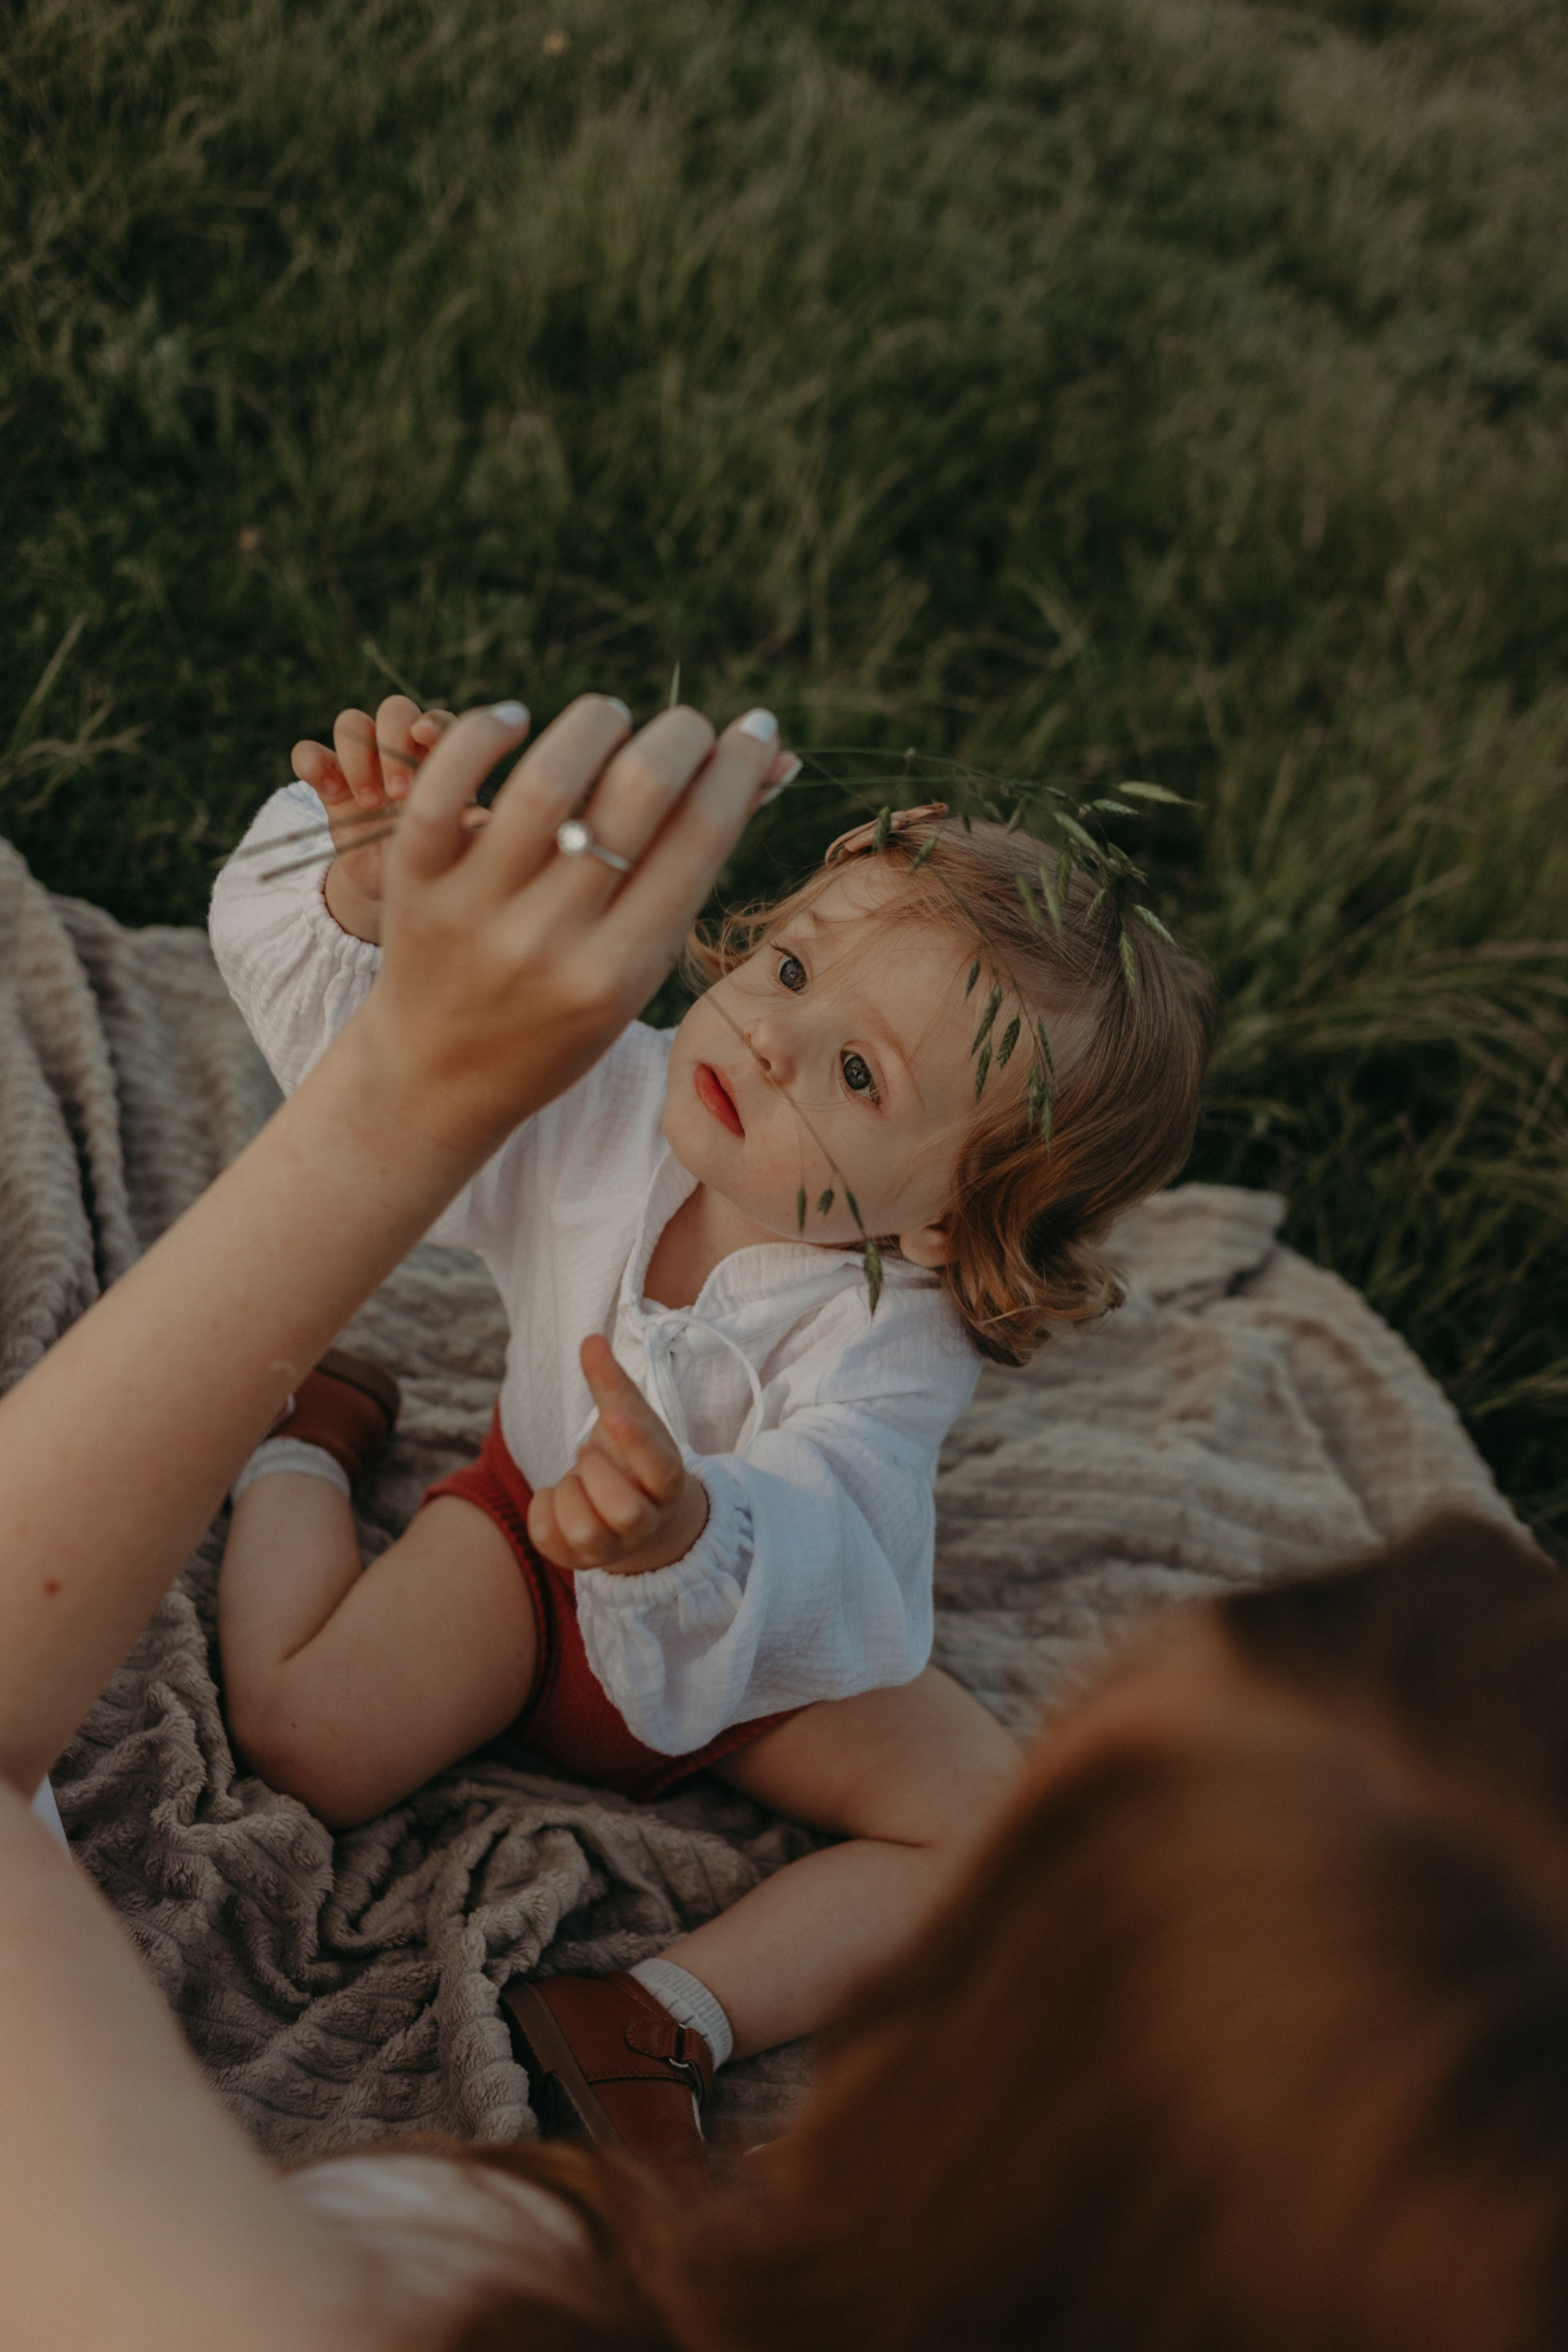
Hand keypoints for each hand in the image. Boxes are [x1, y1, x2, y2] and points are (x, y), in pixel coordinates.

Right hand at [293, 694, 455, 943]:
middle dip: (394, 742)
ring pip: (352, 722)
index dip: (433, 722)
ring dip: (358, 756)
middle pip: (394, 709)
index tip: (426, 740)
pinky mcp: (328, 782)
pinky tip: (329, 790)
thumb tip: (491, 819)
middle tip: (401, 793)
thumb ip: (473, 827)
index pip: (439, 720)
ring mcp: (362, 764)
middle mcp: (401, 753)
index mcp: (440, 760)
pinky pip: (308, 751)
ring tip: (370, 803)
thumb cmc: (434, 862)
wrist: (391, 889)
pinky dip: (313, 761)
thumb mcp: (457, 849)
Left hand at [343, 691, 793, 1166]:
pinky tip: (517, 721)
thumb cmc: (561, 1014)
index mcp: (621, 971)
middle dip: (681, 735)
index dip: (740, 766)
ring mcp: (477, 910)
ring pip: (548, 779)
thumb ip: (691, 868)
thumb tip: (774, 764)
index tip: (755, 729)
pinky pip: (443, 787)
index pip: (700, 836)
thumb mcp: (637, 965)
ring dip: (596, 723)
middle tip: (687, 726)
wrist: (441, 1077)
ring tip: (609, 718)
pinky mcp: (413, 882)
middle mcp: (552, 940)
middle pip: (636, 794)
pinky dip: (483, 734)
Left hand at [527, 1336, 708, 1574]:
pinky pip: (549, 1539)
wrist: (635, 1515)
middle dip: (597, 1475)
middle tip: (589, 1453)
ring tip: (575, 1477)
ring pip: (586, 1533)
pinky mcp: (575, 1559)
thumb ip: (610, 1383)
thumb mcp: (629, 1418)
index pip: (661, 1469)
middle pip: (625, 1512)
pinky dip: (543, 1509)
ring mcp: (612, 1548)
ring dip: (570, 1493)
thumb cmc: (632, 1458)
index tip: (610, 1414)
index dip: (635, 1442)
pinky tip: (557, 1496)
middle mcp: (646, 1522)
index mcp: (668, 1482)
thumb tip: (590, 1339)